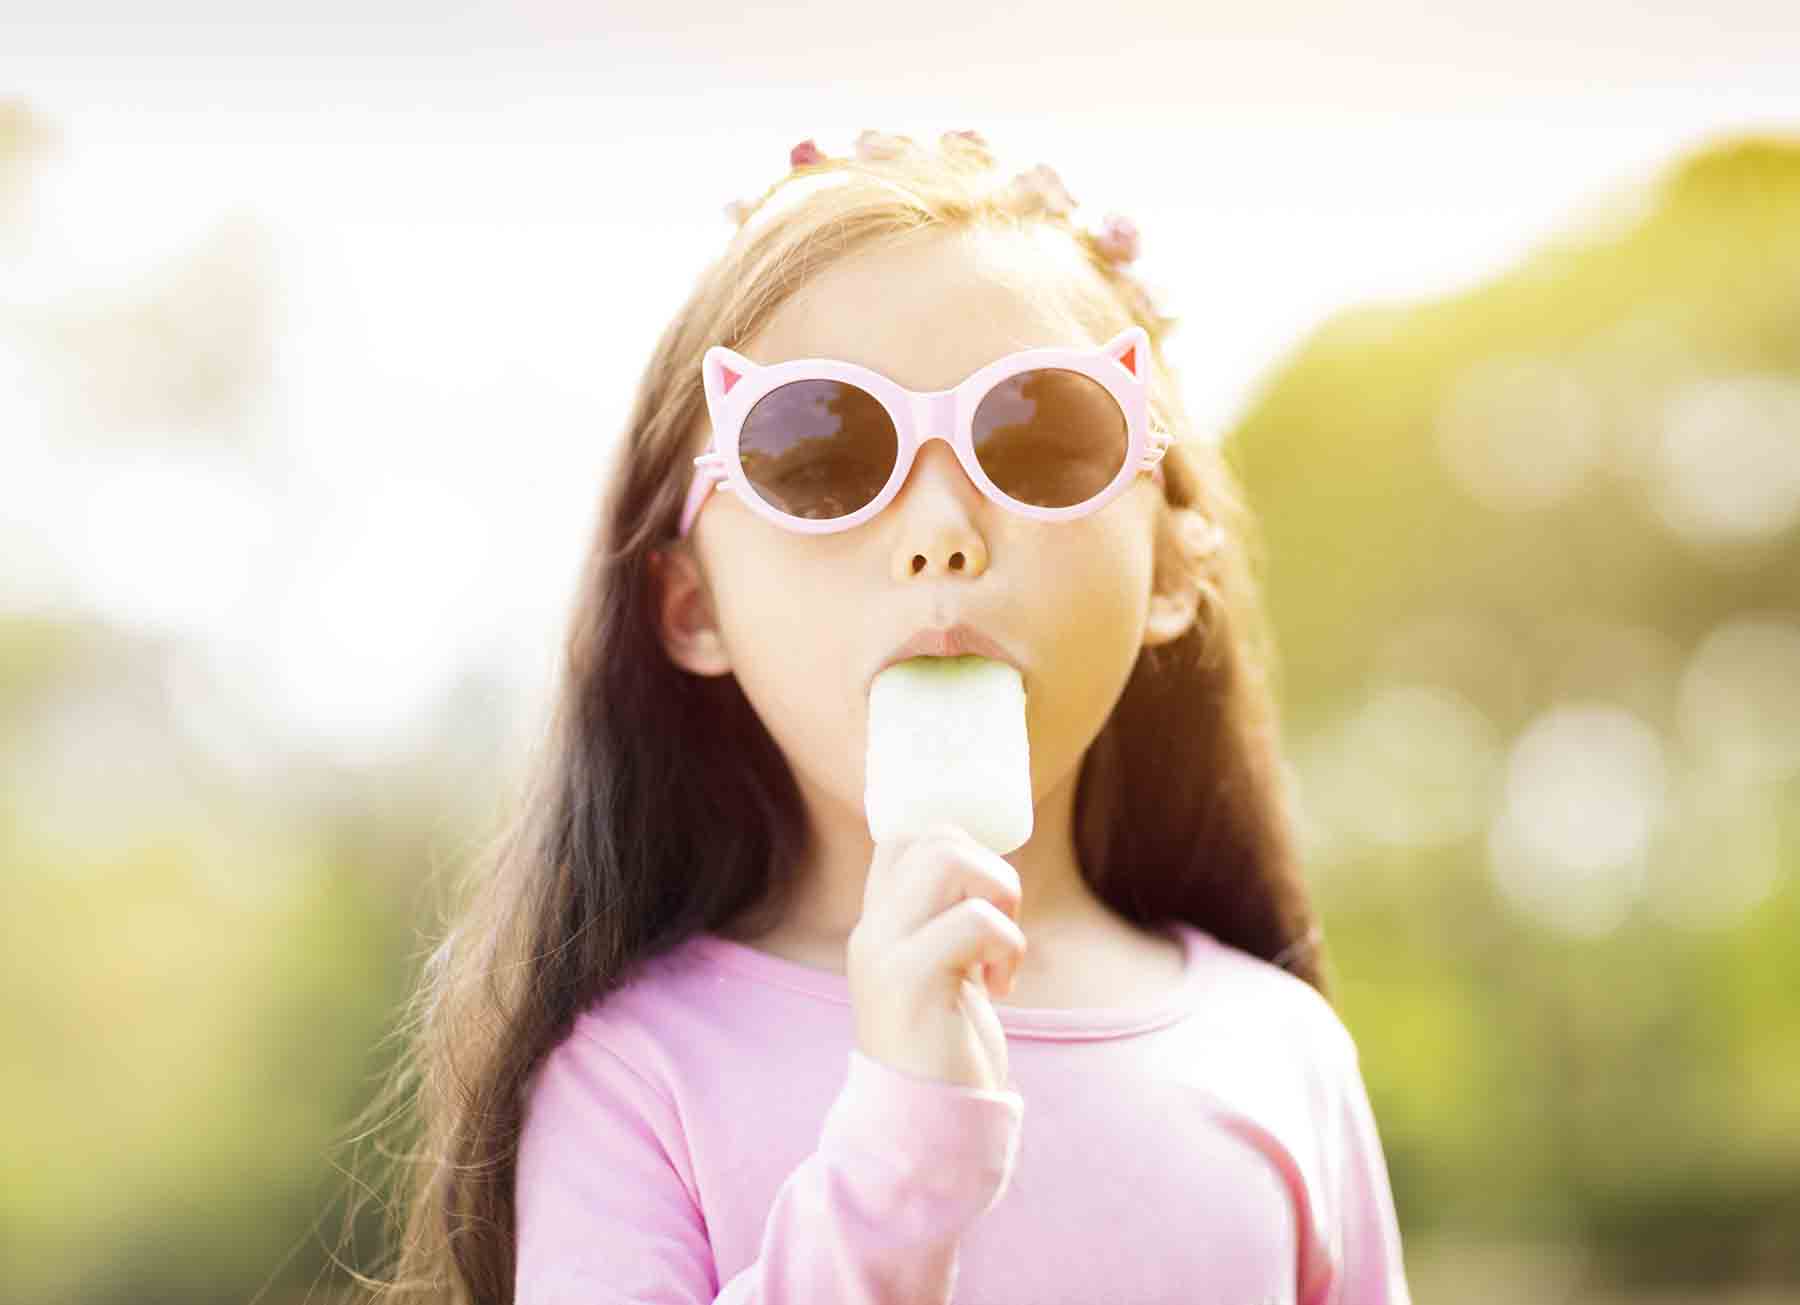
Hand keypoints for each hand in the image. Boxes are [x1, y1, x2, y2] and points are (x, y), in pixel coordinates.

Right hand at [846, 822, 1026, 1092]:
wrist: (920, 1130)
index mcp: (878, 925)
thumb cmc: (944, 1054)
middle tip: (1001, 927)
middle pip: (933, 836)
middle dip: (989, 867)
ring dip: (999, 894)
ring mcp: (885, 951)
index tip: (985, 900)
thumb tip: (988, 876)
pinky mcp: (911, 979)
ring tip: (1000, 951)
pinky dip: (1007, 945)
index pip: (903, 836)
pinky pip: (976, 920)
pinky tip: (999, 987)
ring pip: (949, 859)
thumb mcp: (940, 976)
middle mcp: (873, 929)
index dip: (957, 843)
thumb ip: (945, 929)